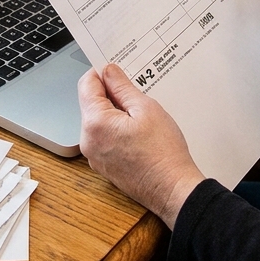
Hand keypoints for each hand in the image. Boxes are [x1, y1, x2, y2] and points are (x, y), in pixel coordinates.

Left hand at [78, 64, 204, 229]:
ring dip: (114, 113)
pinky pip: (103, 138)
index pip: (86, 84)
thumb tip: (108, 71)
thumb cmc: (163, 152)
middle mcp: (87, 141)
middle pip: (90, 103)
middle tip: (137, 94)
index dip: (102, 73)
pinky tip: (137, 133)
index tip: (117, 71)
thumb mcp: (146, 108)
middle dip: (110, 94)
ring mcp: (94, 156)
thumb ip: (122, 87)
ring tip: (141, 117)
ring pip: (98, 121)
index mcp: (95, 123)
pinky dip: (116, 129)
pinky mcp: (103, 165)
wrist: (173, 190)